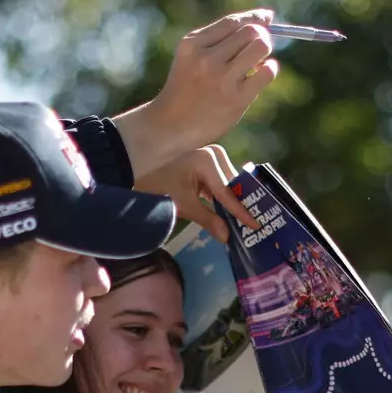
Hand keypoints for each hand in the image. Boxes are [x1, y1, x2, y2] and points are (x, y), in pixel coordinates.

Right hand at [114, 10, 276, 173]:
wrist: (170, 125)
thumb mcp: (190, 58)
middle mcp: (207, 58)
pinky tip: (263, 73)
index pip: (233, 22)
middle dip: (262, 36)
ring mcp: (222, 79)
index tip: (267, 18)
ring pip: (261, 47)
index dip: (255, 17)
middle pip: (250, 31)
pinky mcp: (236, 99)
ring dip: (266, 51)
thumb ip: (216, 42)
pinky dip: (271, 69)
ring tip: (258, 62)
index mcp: (193, 44)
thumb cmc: (186, 89)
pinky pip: (267, 72)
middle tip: (260, 47)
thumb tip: (260, 24)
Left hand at [135, 144, 256, 242]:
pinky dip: (223, 198)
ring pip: (228, 185)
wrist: (135, 167)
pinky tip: (231, 213)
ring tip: (246, 222)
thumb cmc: (158, 184)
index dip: (241, 211)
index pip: (227, 192)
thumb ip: (208, 220)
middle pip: (233, 186)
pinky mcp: (206, 164)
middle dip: (241, 206)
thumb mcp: (183, 205)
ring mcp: (210, 157)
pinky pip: (220, 183)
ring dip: (233, 203)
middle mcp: (213, 154)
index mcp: (208, 161)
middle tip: (255, 225)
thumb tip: (227, 237)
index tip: (256, 224)